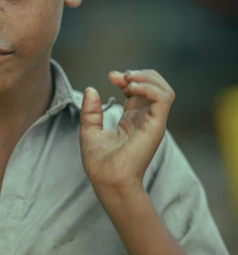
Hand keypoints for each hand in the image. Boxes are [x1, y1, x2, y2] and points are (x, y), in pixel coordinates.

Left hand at [80, 69, 174, 195]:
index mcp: (132, 119)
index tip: (110, 77)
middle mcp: (145, 119)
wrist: (107, 180)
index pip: (139, 90)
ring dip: (147, 78)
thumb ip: (90, 111)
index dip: (126, 79)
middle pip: (155, 86)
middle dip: (138, 74)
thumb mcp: (89, 130)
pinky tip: (132, 88)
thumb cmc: (99, 163)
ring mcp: (153, 122)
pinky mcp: (156, 125)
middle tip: (118, 76)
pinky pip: (163, 98)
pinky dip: (149, 87)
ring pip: (165, 90)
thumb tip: (91, 89)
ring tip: (128, 80)